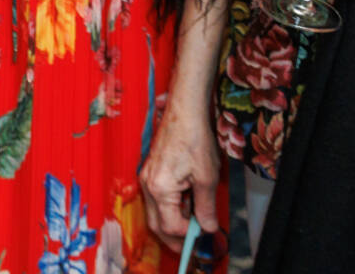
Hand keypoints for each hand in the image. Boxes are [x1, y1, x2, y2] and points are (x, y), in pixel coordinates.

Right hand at [139, 96, 220, 246]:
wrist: (184, 111)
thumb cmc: (194, 138)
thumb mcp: (207, 177)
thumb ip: (206, 207)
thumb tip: (208, 228)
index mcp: (160, 188)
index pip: (171, 226)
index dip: (189, 234)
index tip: (206, 232)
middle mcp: (147, 185)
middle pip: (157, 224)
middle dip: (174, 237)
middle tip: (194, 242)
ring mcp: (146, 177)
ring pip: (155, 213)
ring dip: (173, 221)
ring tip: (194, 219)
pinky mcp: (150, 171)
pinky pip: (156, 199)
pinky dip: (170, 208)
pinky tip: (186, 201)